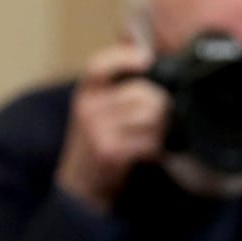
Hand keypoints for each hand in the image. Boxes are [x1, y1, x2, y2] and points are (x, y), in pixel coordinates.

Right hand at [55, 43, 164, 211]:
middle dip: (160, 104)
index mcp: (85, 94)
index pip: (99, 66)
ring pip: (149, 116)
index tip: (145, 58)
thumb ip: (117, 86)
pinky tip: (148, 152)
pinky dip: (156, 147)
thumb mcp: (96, 110)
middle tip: (161, 115)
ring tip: (152, 135)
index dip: (124, 57)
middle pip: (141, 93)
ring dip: (161, 128)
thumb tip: (148, 54)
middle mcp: (87, 109)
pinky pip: (149, 141)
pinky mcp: (111, 153)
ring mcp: (97, 132)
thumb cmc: (96, 143)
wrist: (80, 186)